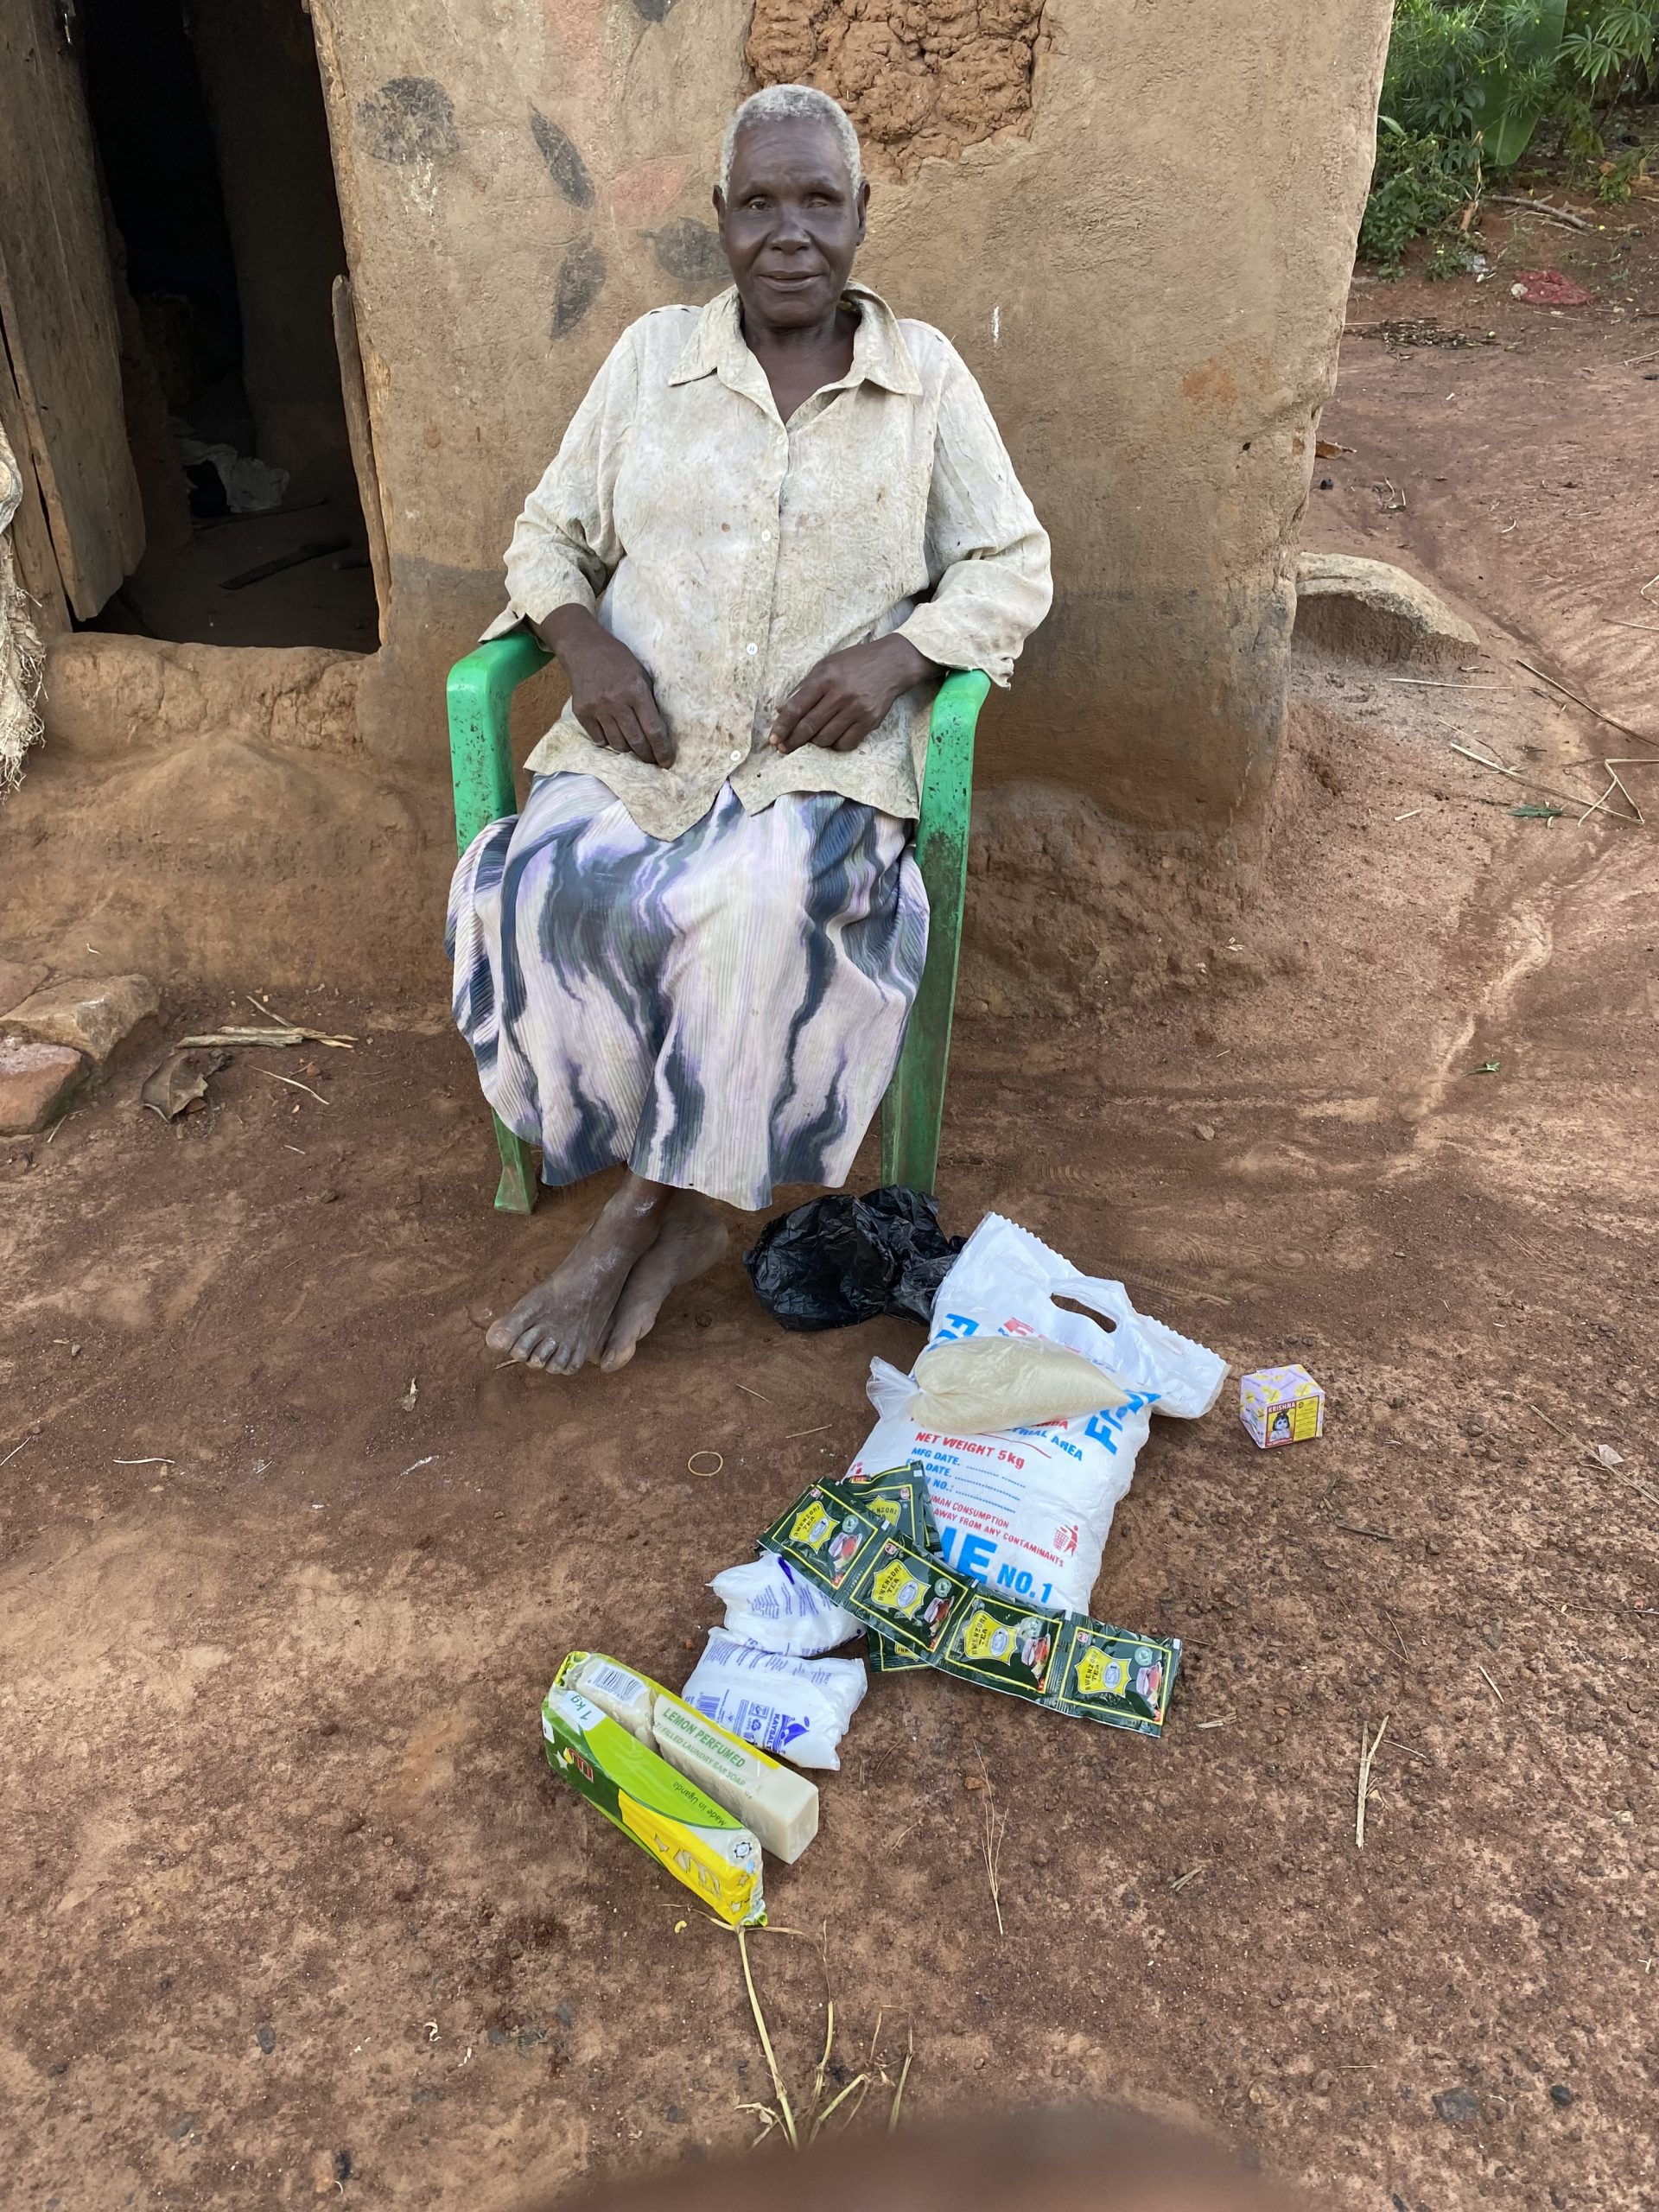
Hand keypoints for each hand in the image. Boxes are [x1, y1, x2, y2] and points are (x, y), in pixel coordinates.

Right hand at [535, 604, 673, 766]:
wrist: (584, 648)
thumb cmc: (618, 660)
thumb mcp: (641, 674)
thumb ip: (649, 700)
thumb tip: (659, 730)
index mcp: (636, 691)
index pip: (653, 729)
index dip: (662, 750)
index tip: (667, 762)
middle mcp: (616, 702)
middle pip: (636, 741)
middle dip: (646, 755)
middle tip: (652, 761)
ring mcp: (597, 708)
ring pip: (617, 744)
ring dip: (628, 749)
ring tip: (633, 748)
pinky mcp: (582, 712)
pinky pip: (598, 739)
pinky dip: (608, 741)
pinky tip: (613, 736)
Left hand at [770, 635, 938, 754]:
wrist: (891, 663)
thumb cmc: (855, 663)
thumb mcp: (826, 665)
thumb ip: (805, 686)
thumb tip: (783, 709)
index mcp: (825, 678)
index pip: (797, 708)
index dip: (782, 726)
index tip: (774, 738)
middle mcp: (840, 694)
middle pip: (809, 726)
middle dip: (792, 741)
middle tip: (784, 748)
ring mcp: (856, 709)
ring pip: (826, 738)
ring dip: (814, 743)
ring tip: (811, 739)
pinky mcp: (869, 721)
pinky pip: (845, 743)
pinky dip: (834, 745)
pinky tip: (831, 739)